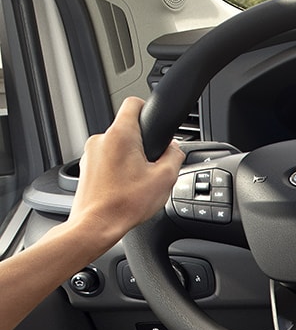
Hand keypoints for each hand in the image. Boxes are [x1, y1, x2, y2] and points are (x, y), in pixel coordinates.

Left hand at [69, 97, 184, 244]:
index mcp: (121, 135)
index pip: (133, 103)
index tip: (155, 122)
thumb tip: (174, 149)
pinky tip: (126, 187)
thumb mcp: (165, 178)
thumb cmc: (125, 204)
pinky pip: (107, 160)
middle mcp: (101, 140)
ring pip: (117, 146)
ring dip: (130, 158)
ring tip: (138, 181)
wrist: (96, 225)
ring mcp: (90, 154)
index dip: (148, 109)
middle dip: (143, 143)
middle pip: (128, 129)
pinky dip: (118, 169)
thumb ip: (175, 156)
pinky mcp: (85, 168)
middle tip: (152, 164)